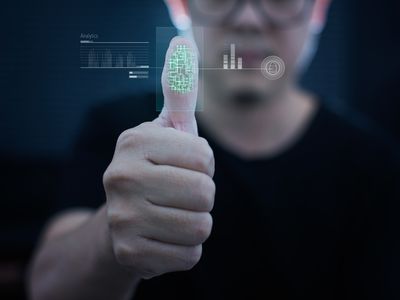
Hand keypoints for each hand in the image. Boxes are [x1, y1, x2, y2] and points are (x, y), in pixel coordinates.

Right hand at [103, 37, 214, 278]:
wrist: (117, 224)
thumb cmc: (154, 172)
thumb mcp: (166, 132)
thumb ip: (178, 92)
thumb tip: (184, 41)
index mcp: (134, 141)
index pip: (205, 158)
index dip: (203, 165)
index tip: (181, 167)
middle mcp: (120, 176)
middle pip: (205, 193)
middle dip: (201, 196)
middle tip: (176, 194)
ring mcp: (122, 218)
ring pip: (201, 227)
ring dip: (195, 222)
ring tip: (170, 216)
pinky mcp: (129, 254)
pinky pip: (190, 255)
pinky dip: (184, 249)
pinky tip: (162, 238)